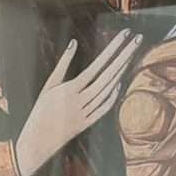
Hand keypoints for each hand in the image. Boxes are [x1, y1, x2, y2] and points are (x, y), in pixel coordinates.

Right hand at [12, 33, 138, 175]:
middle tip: (138, 38)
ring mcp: (87, 112)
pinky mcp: (88, 122)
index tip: (125, 33)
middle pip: (109, 75)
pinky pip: (105, 106)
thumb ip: (62, 64)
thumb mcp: (48, 86)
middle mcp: (81, 100)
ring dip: (122, 71)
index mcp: (70, 89)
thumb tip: (73, 42)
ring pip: (110, 89)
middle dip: (125, 55)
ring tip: (132, 54)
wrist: (37, 142)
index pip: (97, 65)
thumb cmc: (40, 111)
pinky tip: (120, 82)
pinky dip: (113, 94)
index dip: (112, 49)